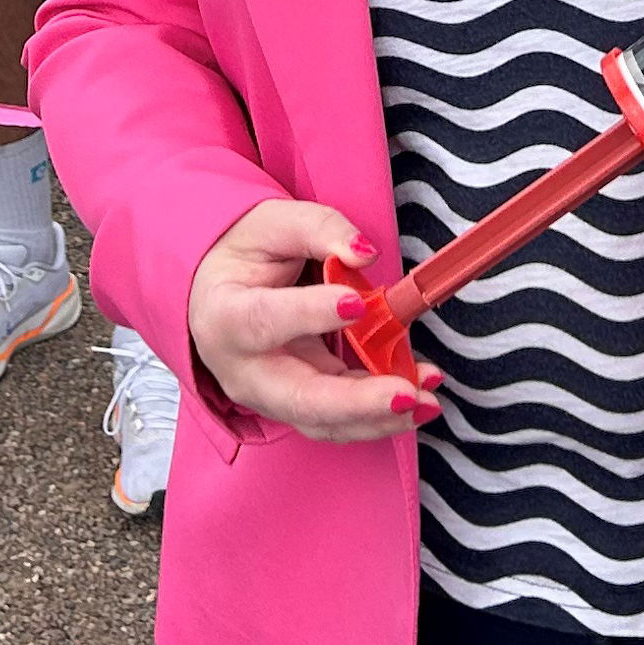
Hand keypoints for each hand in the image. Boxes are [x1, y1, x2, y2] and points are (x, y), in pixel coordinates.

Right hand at [186, 195, 441, 442]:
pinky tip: (419, 393)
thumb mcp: (272, 223)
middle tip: (406, 393)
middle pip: (300, 397)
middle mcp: (244, 370)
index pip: (266, 320)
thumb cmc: (243, 256)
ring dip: (378, 417)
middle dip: (357, 402)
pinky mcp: (299, 406)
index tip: (358, 304)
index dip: (311, 315)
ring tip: (426, 399)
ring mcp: (271, 397)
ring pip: (324, 421)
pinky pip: (340, 419)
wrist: (216, 293)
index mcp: (226, 315)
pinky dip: (379, 413)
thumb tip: (364, 252)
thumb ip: (319, 228)